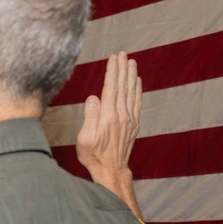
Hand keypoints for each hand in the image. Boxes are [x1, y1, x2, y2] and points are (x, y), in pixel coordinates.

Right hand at [76, 52, 143, 218]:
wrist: (111, 170)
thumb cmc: (93, 156)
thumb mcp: (85, 138)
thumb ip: (90, 117)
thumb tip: (93, 97)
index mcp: (108, 116)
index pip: (111, 87)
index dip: (113, 70)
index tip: (113, 57)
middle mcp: (121, 115)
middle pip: (122, 86)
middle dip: (122, 68)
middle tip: (122, 53)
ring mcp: (129, 119)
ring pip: (131, 92)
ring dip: (131, 75)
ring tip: (131, 61)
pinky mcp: (133, 124)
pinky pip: (137, 102)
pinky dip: (137, 89)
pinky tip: (137, 81)